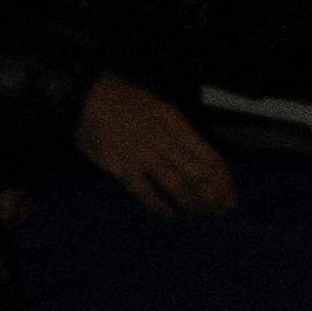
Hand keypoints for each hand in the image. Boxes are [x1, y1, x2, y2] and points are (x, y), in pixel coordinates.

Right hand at [74, 74, 232, 218]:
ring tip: (199, 214)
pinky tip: (168, 214)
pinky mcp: (121, 167)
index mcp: (174, 123)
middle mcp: (163, 140)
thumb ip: (179, 132)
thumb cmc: (121, 100)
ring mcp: (142, 155)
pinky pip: (146, 193)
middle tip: (218, 212)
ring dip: (192, 205)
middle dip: (212, 198)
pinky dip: (160, 206)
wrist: (81, 96)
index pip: (209, 158)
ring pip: (178, 187)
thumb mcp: (158, 107)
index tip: (230, 197)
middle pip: (197, 176)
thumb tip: (201, 161)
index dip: (223, 182)